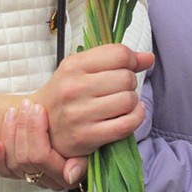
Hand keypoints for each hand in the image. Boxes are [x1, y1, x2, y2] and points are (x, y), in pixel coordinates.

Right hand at [0, 45, 152, 164]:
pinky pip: (126, 125)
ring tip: (121, 104)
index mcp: (73, 65)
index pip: (119, 54)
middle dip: (129, 83)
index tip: (128, 67)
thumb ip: (114, 59)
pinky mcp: (85, 137)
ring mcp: (79, 114)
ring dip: (132, 102)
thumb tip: (149, 58)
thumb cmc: (67, 94)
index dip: (132, 60)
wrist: (42, 126)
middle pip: (126, 78)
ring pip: (128, 100)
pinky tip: (130, 115)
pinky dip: (136, 118)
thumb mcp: (82, 69)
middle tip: (119, 90)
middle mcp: (73, 88)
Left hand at [0, 100, 87, 189]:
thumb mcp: (91, 141)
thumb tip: (71, 174)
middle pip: (26, 158)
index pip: (42, 156)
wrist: (76, 131)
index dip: (36, 132)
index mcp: (67, 174)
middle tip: (27, 105)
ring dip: (11, 133)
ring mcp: (34, 177)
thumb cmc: (85, 132)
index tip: (39, 109)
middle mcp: (49, 180)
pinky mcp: (20, 175)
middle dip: (24, 127)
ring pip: (14, 163)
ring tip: (14, 111)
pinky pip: (5, 172)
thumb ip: (84, 158)